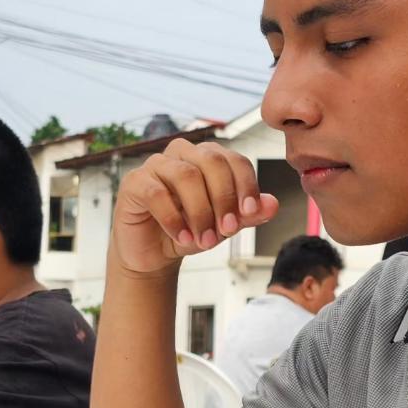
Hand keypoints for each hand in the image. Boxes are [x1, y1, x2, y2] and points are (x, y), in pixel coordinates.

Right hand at [113, 140, 278, 274]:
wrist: (154, 254)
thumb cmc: (191, 231)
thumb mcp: (224, 226)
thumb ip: (248, 214)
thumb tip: (272, 204)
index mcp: (208, 157)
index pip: (234, 160)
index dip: (246, 185)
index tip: (250, 213)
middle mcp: (183, 153)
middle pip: (212, 161)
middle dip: (224, 198)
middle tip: (228, 231)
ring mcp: (156, 164)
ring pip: (186, 176)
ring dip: (201, 213)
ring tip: (206, 241)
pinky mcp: (134, 182)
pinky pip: (157, 193)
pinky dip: (174, 219)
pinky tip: (183, 238)